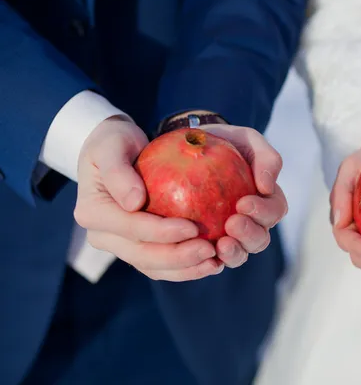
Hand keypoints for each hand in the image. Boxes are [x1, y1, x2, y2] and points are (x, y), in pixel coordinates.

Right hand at [74, 116, 222, 280]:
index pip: (131, 228)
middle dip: (178, 257)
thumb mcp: (111, 145)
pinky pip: (162, 266)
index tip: (193, 227)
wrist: (114, 152)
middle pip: (143, 255)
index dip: (162, 232)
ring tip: (215, 263)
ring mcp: (119, 246)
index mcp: (93, 213)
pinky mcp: (136, 249)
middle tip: (210, 250)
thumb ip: (118, 171)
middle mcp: (102, 236)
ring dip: (185, 269)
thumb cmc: (114, 142)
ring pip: (153, 267)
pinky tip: (212, 262)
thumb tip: (134, 203)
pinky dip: (186, 268)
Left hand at [201, 124, 287, 266]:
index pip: (274, 211)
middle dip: (249, 235)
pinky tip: (198, 253)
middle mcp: (253, 223)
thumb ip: (265, 158)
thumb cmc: (224, 143)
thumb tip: (267, 186)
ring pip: (240, 254)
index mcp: (267, 200)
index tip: (243, 202)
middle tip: (232, 223)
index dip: (263, 212)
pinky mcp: (208, 245)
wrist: (191, 148)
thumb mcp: (247, 140)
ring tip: (220, 246)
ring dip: (234, 253)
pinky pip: (211, 258)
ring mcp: (231, 237)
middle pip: (260, 239)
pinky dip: (208, 259)